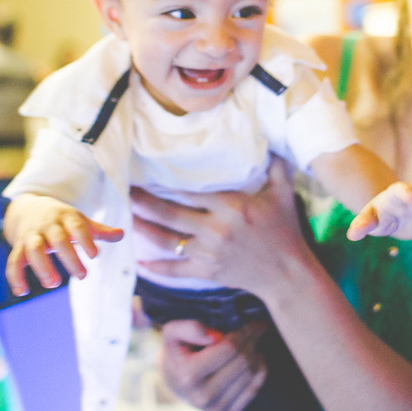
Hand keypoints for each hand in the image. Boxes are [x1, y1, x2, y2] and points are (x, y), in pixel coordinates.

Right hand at [4, 194, 123, 294]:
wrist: (29, 209)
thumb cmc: (62, 220)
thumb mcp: (80, 221)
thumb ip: (99, 230)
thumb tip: (122, 234)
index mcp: (66, 217)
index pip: (77, 226)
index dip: (85, 239)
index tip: (95, 255)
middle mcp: (48, 225)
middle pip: (58, 239)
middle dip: (69, 258)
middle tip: (83, 276)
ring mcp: (32, 236)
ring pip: (34, 249)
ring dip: (42, 267)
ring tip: (54, 284)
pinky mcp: (18, 247)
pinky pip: (14, 261)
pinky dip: (15, 276)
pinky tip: (21, 292)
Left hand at [130, 158, 310, 294]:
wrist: (287, 274)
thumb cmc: (285, 230)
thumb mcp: (284, 193)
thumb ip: (276, 165)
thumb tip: (270, 137)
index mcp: (232, 206)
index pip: (191, 192)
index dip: (166, 183)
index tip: (147, 172)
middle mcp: (216, 229)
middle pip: (171, 214)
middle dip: (144, 202)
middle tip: (124, 190)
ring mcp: (209, 253)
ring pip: (167, 240)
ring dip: (143, 228)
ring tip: (124, 216)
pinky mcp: (206, 272)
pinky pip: (175, 270)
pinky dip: (155, 268)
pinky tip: (137, 262)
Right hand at [159, 319, 267, 410]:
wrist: (174, 380)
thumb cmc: (177, 350)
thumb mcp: (173, 332)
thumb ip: (189, 327)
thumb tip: (215, 336)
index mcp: (189, 375)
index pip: (230, 349)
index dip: (245, 332)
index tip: (255, 323)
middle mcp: (202, 396)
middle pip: (243, 362)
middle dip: (252, 342)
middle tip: (255, 330)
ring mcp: (214, 409)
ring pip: (250, 375)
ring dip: (255, 355)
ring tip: (252, 343)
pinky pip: (253, 390)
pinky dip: (259, 371)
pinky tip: (255, 359)